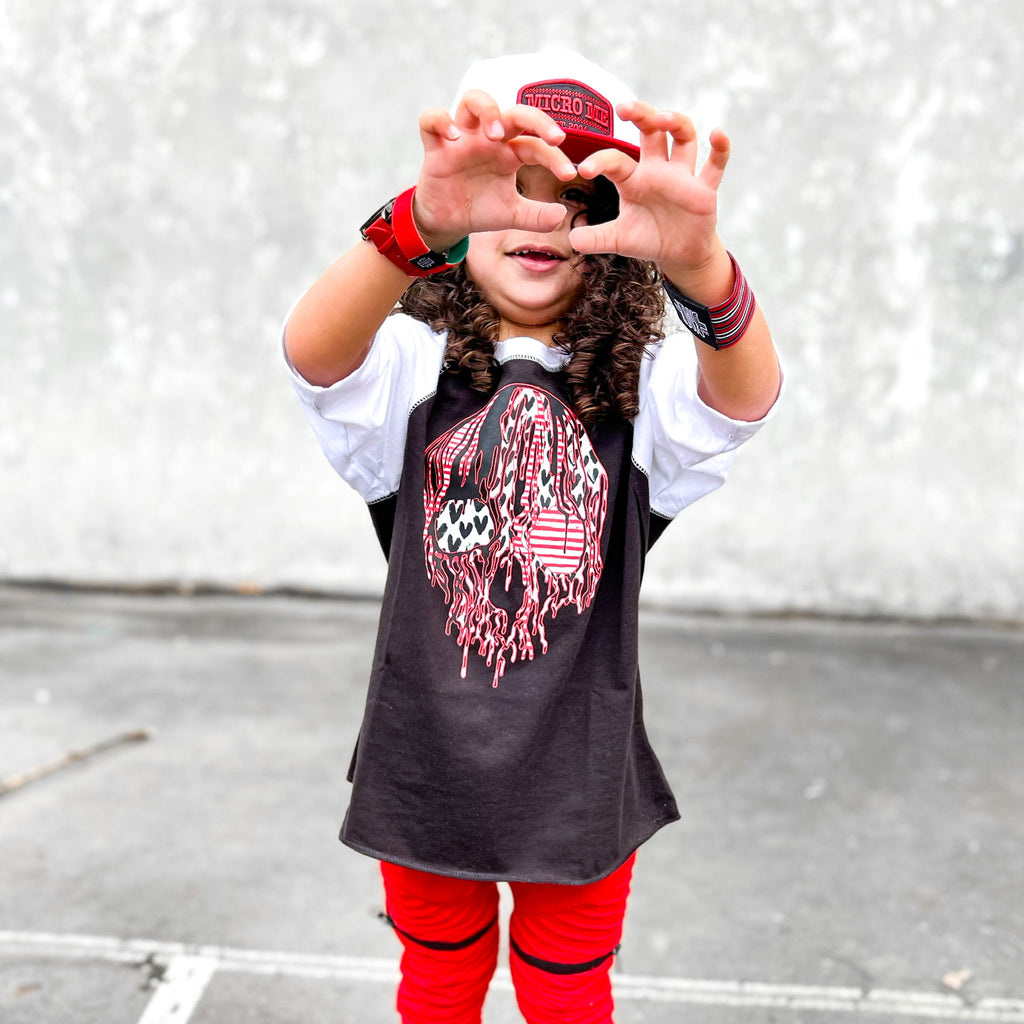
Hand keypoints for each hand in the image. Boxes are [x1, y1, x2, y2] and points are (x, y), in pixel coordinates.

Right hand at [413, 90, 576, 250]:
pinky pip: (431, 120)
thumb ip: (537, 216)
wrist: (447, 222)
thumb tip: (561, 215)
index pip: (537, 144)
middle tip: (553, 137)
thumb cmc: (480, 209)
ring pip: (473, 100)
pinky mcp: (436, 147)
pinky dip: (440, 121)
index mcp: (510, 153)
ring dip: (488, 111)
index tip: (569, 174)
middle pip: (514, 112)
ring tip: (495, 136)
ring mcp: (463, 140)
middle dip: (536, 119)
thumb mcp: (512, 215)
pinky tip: (453, 136)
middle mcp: (489, 140)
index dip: (555, 157)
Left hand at [569, 102, 730, 277]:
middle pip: (650, 132)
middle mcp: (658, 170)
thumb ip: (597, 239)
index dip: (600, 161)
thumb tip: (572, 241)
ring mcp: (683, 176)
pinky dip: (720, 148)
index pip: (615, 161)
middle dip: (640, 115)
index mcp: (634, 179)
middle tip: (624, 107)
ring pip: (683, 137)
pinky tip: (717, 133)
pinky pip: (715, 164)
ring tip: (664, 118)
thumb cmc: (649, 238)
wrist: (679, 254)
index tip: (584, 169)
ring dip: (675, 122)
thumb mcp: (620, 240)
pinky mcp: (705, 189)